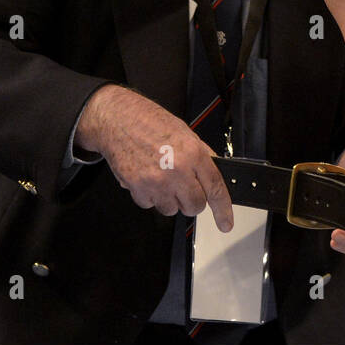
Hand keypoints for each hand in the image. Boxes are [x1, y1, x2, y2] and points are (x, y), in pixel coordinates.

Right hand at [75, 85, 234, 231]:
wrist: (118, 120)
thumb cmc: (150, 122)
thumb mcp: (186, 133)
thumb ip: (202, 155)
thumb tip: (215, 173)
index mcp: (193, 153)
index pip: (215, 189)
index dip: (223, 210)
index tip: (225, 223)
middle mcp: (177, 170)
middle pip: (194, 206)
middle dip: (192, 201)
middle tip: (185, 188)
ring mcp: (157, 182)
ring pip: (172, 210)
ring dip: (170, 200)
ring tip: (162, 178)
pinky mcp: (138, 189)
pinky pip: (151, 205)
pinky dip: (150, 196)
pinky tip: (148, 178)